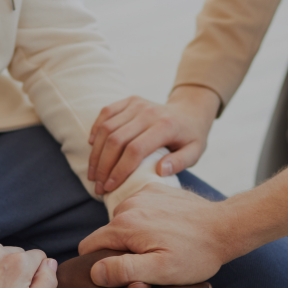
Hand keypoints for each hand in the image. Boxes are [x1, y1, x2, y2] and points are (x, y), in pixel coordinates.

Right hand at [79, 184, 234, 287]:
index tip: (117, 278)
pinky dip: (146, 222)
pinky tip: (166, 233)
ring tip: (159, 250)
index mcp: (124, 225)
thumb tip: (94, 271)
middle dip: (119, 252)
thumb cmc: (196, 255)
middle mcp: (128, 204)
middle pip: (107, 235)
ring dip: (132, 238)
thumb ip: (124, 271)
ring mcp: (142, 194)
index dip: (98, 266)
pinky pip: (139, 210)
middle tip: (147, 266)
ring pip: (122, 223)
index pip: (89, 247)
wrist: (226, 227)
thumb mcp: (161, 272)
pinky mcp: (156, 190)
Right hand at [88, 86, 219, 194]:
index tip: (111, 187)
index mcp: (165, 126)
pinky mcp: (129, 100)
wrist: (190, 110)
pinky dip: (96, 129)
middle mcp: (149, 112)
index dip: (119, 170)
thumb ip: (180, 162)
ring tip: (93, 174)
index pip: (135, 150)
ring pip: (107, 128)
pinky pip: (106, 112)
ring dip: (96, 154)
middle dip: (104, 166)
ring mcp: (137, 104)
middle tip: (99, 187)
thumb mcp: (195, 152)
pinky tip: (92, 147)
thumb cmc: (191, 136)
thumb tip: (160, 171)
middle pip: (116, 140)